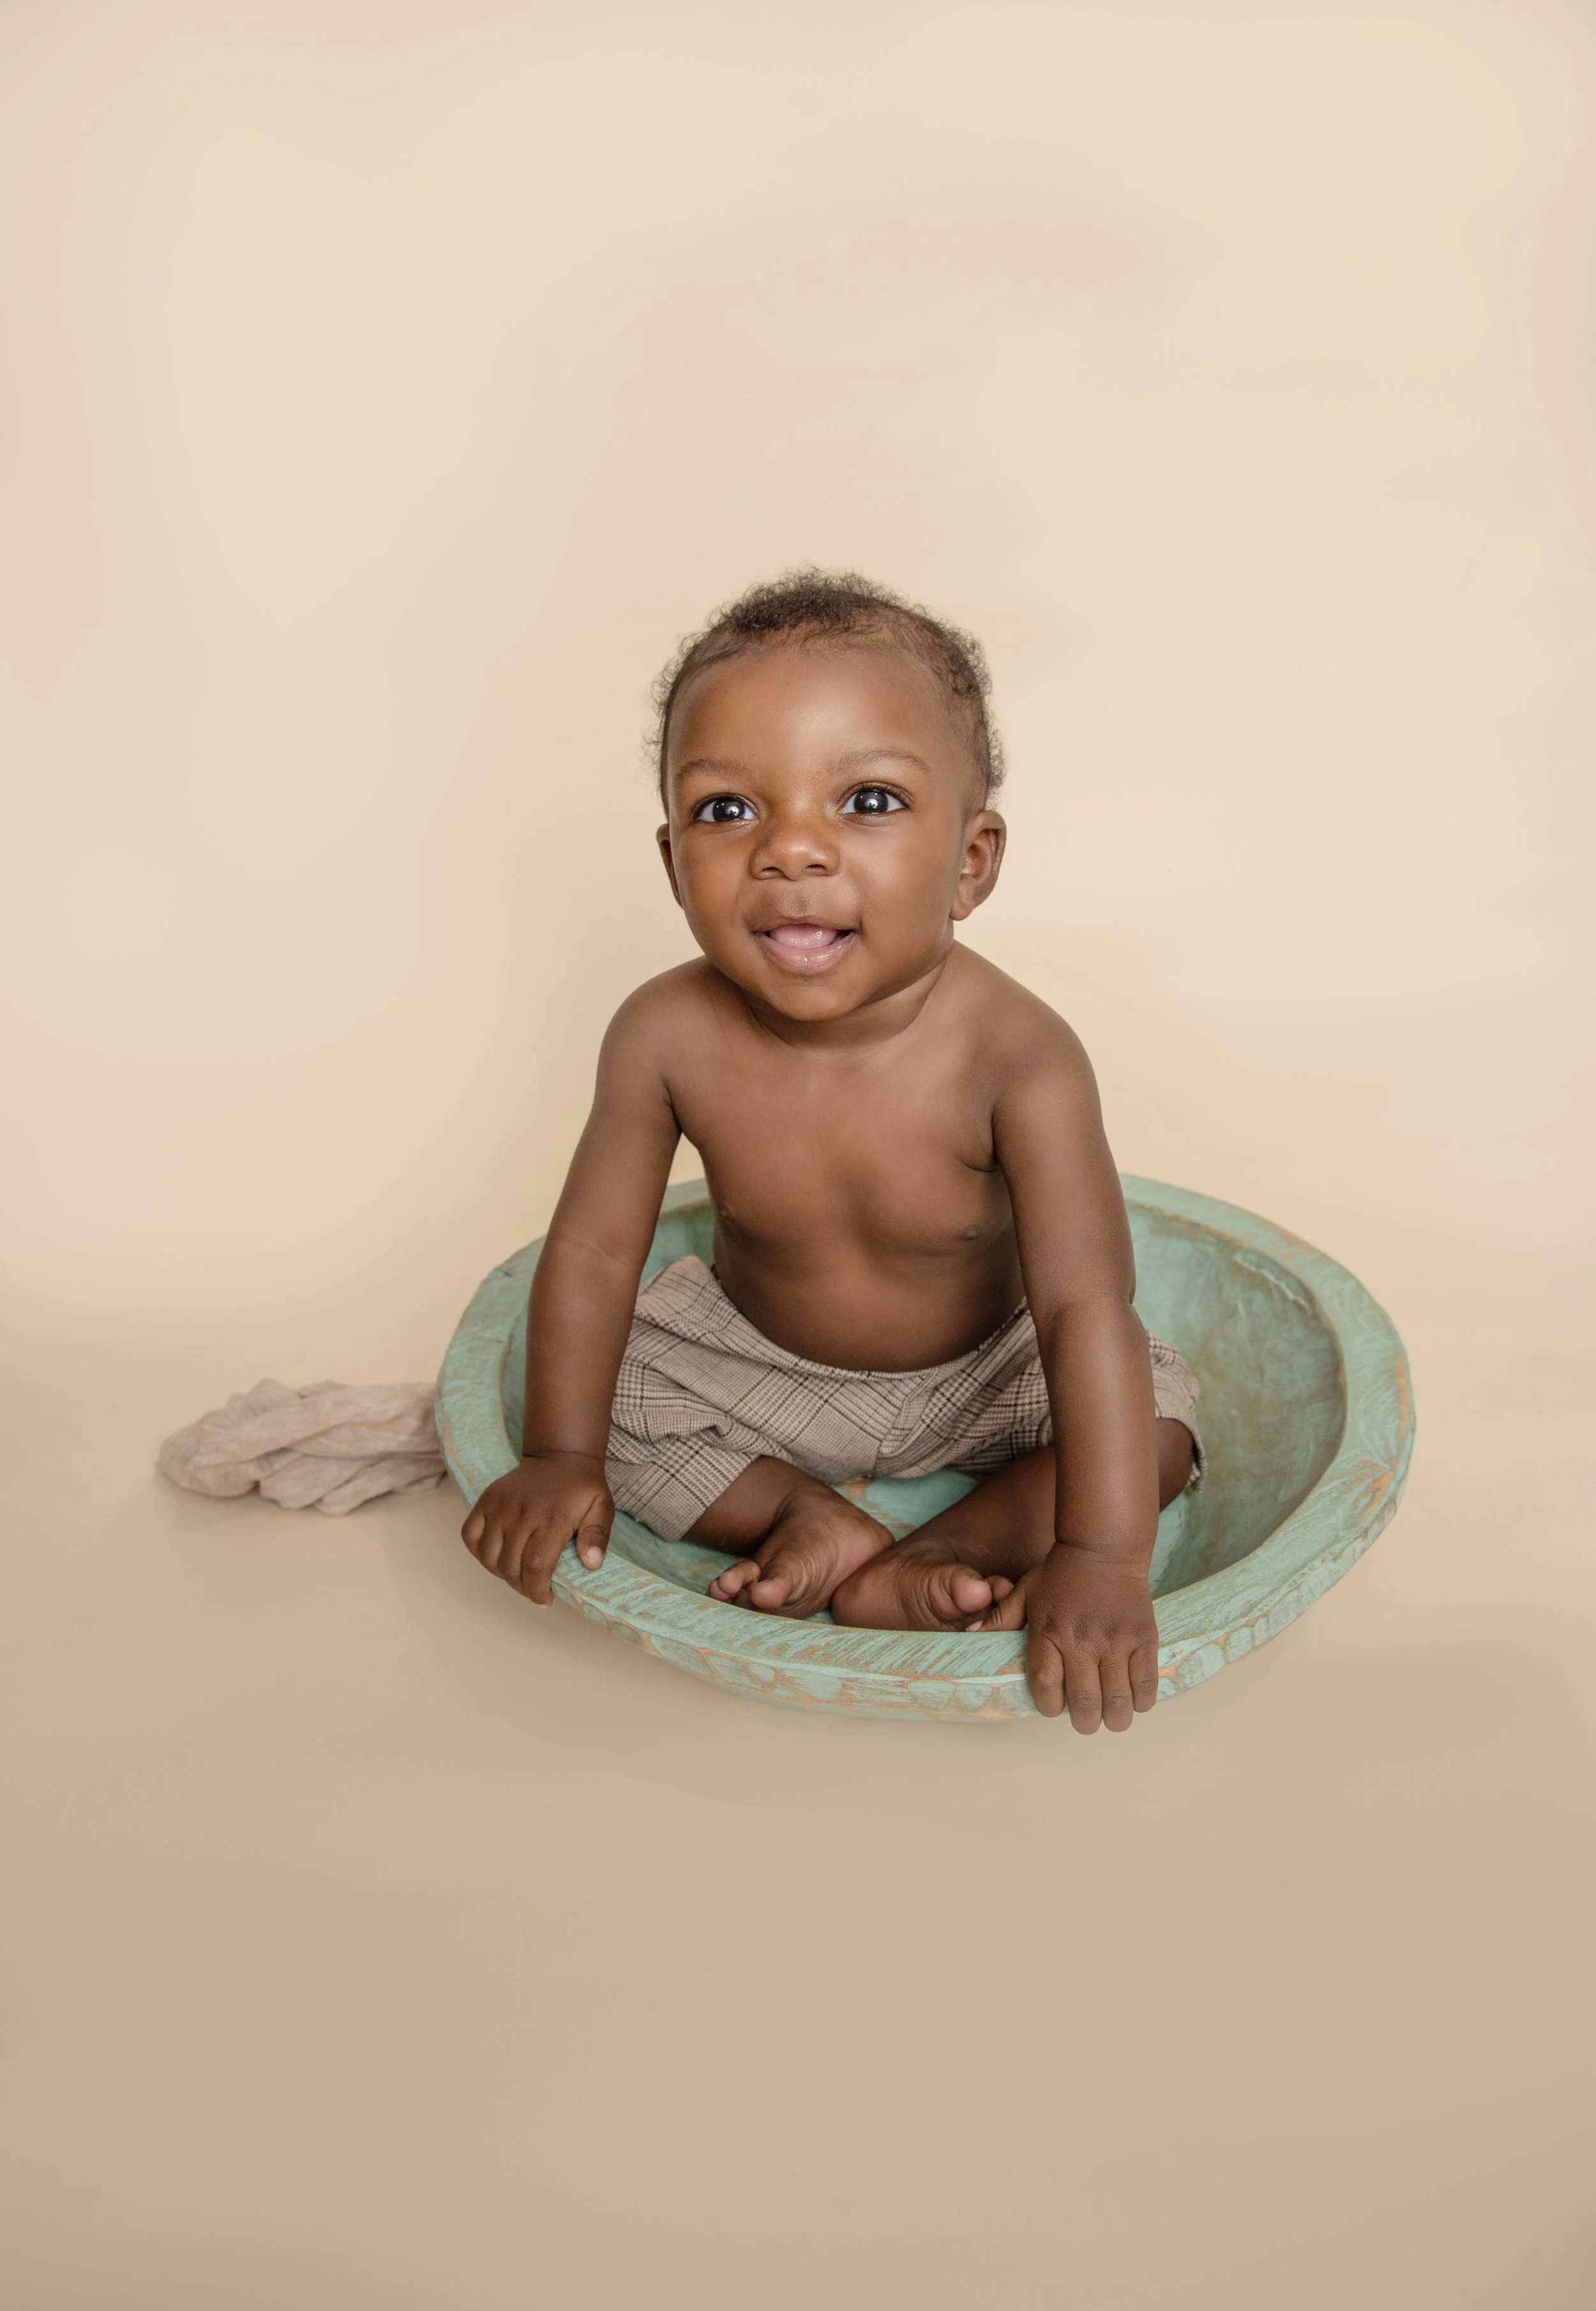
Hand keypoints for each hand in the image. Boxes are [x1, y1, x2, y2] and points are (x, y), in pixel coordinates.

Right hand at [460, 1449, 613, 1605]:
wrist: (559, 1454)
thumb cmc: (581, 1487)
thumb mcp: (602, 1507)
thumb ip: (598, 1535)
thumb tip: (591, 1563)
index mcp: (551, 1518)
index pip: (535, 1566)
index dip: (537, 1590)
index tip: (545, 1599)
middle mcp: (521, 1513)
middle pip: (510, 1566)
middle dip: (522, 1587)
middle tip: (535, 1589)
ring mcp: (499, 1506)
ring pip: (488, 1556)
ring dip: (501, 1574)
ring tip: (518, 1575)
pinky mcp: (485, 1501)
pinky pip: (470, 1535)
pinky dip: (479, 1553)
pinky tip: (497, 1558)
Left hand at [973, 1548, 1159, 1730]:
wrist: (1105, 1547)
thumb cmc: (1060, 1573)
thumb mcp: (1024, 1592)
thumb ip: (1001, 1618)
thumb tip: (970, 1634)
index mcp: (1048, 1633)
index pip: (1045, 1687)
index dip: (1048, 1706)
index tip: (1053, 1704)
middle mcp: (1082, 1641)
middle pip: (1085, 1705)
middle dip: (1085, 1722)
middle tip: (1085, 1718)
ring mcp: (1115, 1641)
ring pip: (1119, 1703)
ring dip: (1113, 1717)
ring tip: (1109, 1713)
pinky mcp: (1143, 1639)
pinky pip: (1146, 1685)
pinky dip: (1141, 1700)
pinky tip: (1133, 1697)